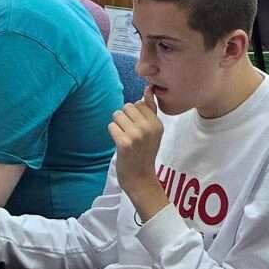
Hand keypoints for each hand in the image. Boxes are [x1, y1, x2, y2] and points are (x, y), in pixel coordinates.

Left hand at [109, 90, 167, 221]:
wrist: (141, 179)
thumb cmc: (145, 154)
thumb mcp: (154, 131)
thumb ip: (151, 109)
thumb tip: (148, 88)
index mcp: (157, 123)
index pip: (139, 104)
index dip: (134, 115)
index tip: (137, 129)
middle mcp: (148, 127)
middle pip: (127, 107)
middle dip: (124, 118)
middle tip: (129, 134)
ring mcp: (137, 135)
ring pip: (117, 115)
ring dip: (117, 126)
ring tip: (124, 138)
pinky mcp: (124, 143)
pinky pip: (111, 126)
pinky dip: (113, 134)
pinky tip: (119, 144)